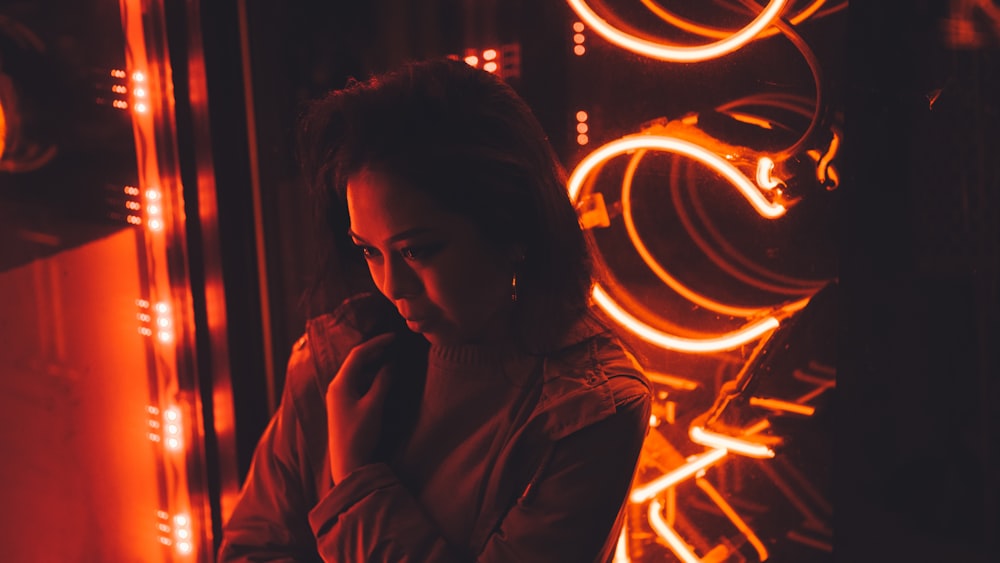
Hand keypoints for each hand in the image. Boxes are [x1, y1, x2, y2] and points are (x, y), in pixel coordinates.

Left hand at [325, 332, 395, 483]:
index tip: (394, 337)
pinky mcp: (344, 406)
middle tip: (394, 345)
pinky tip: (383, 380)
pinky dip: (371, 378)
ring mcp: (339, 397)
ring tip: (391, 360)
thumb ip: (382, 382)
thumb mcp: (373, 406)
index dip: (376, 343)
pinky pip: (358, 384)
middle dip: (375, 351)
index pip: (358, 354)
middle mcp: (336, 387)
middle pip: (356, 361)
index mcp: (340, 384)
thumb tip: (390, 364)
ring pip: (357, 373)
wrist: (347, 464)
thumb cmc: (358, 435)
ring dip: (374, 365)